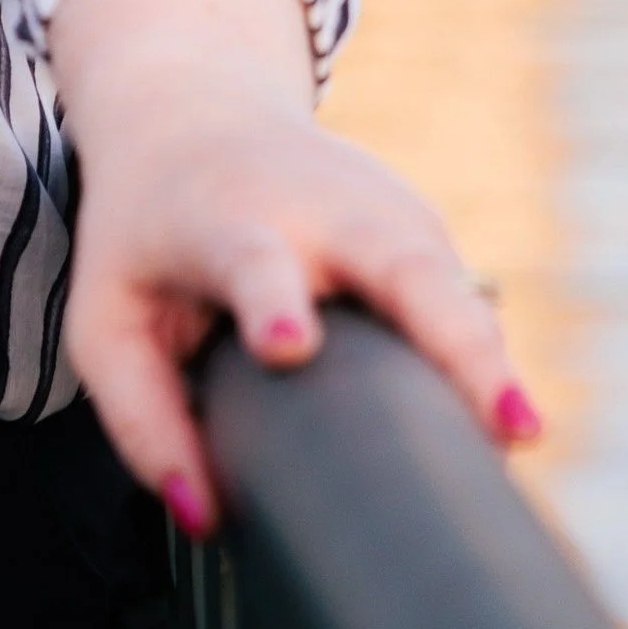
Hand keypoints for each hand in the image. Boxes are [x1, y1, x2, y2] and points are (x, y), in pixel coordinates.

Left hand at [47, 0, 540, 533]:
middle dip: (455, 339)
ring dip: (490, 364)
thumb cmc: (146, 236)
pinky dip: (485, 364)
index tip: (290, 345)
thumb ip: (143, 420)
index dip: (273, 299)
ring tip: (519, 443)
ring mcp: (385, 210)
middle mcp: (318, 206)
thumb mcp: (107, 316)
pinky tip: (498, 425)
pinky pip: (464, 304)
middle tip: (508, 423)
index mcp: (225, 219)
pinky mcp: (423, 229)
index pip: (252, 258)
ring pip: (454, 288)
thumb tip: (209, 519)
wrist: (193, 109)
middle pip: (401, 266)